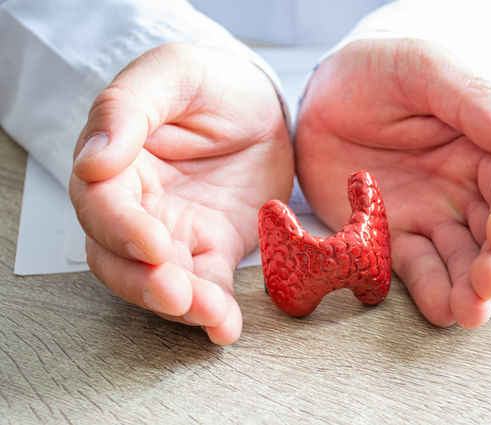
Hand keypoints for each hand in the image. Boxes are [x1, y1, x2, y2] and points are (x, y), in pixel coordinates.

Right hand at [69, 43, 292, 343]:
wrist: (260, 104)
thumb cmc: (209, 83)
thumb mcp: (171, 74)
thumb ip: (127, 109)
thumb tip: (92, 161)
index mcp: (116, 162)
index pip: (100, 204)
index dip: (120, 229)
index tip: (152, 243)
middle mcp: (137, 205)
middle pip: (118, 257)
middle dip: (144, 282)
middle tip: (176, 293)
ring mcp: (174, 231)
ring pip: (160, 281)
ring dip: (182, 305)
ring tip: (211, 315)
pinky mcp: (212, 248)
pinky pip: (208, 285)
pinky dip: (215, 310)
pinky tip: (226, 327)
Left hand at [295, 39, 490, 327]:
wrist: (321, 93)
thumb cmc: (379, 71)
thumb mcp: (424, 69)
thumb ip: (474, 101)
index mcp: (486, 148)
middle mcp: (466, 189)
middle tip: (488, 283)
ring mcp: (431, 217)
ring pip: (463, 262)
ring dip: (471, 291)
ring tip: (468, 313)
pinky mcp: (392, 238)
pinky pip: (416, 270)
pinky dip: (431, 292)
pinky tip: (441, 310)